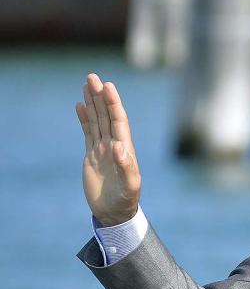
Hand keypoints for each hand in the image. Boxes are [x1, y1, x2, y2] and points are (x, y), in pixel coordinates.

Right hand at [75, 74, 141, 225]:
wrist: (116, 212)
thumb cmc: (127, 200)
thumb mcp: (130, 186)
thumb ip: (126, 167)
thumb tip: (119, 146)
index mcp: (125, 149)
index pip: (118, 121)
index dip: (113, 104)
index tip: (108, 87)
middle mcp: (115, 144)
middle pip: (107, 115)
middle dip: (100, 96)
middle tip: (92, 77)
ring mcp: (103, 149)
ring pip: (97, 120)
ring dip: (92, 103)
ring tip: (87, 84)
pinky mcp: (93, 155)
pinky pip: (88, 133)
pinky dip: (85, 118)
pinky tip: (80, 105)